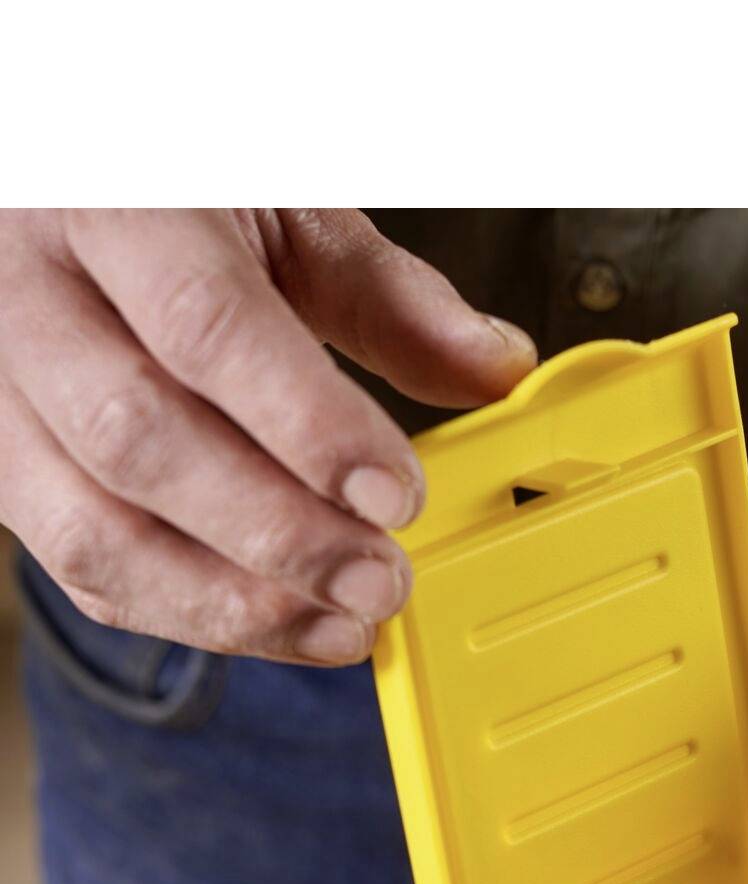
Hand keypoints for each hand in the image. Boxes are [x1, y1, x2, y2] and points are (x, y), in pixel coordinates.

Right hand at [0, 209, 536, 664]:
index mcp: (110, 203)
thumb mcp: (281, 210)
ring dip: (230, 603)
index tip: (396, 495)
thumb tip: (496, 367)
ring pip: (90, 528)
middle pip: (139, 440)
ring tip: (344, 626)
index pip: (204, 324)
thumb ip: (387, 296)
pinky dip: (187, 613)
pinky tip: (282, 626)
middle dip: (277, 535)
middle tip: (383, 582)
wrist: (47, 189)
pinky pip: (80, 566)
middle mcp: (25, 293)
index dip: (308, 426)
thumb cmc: (169, 196)